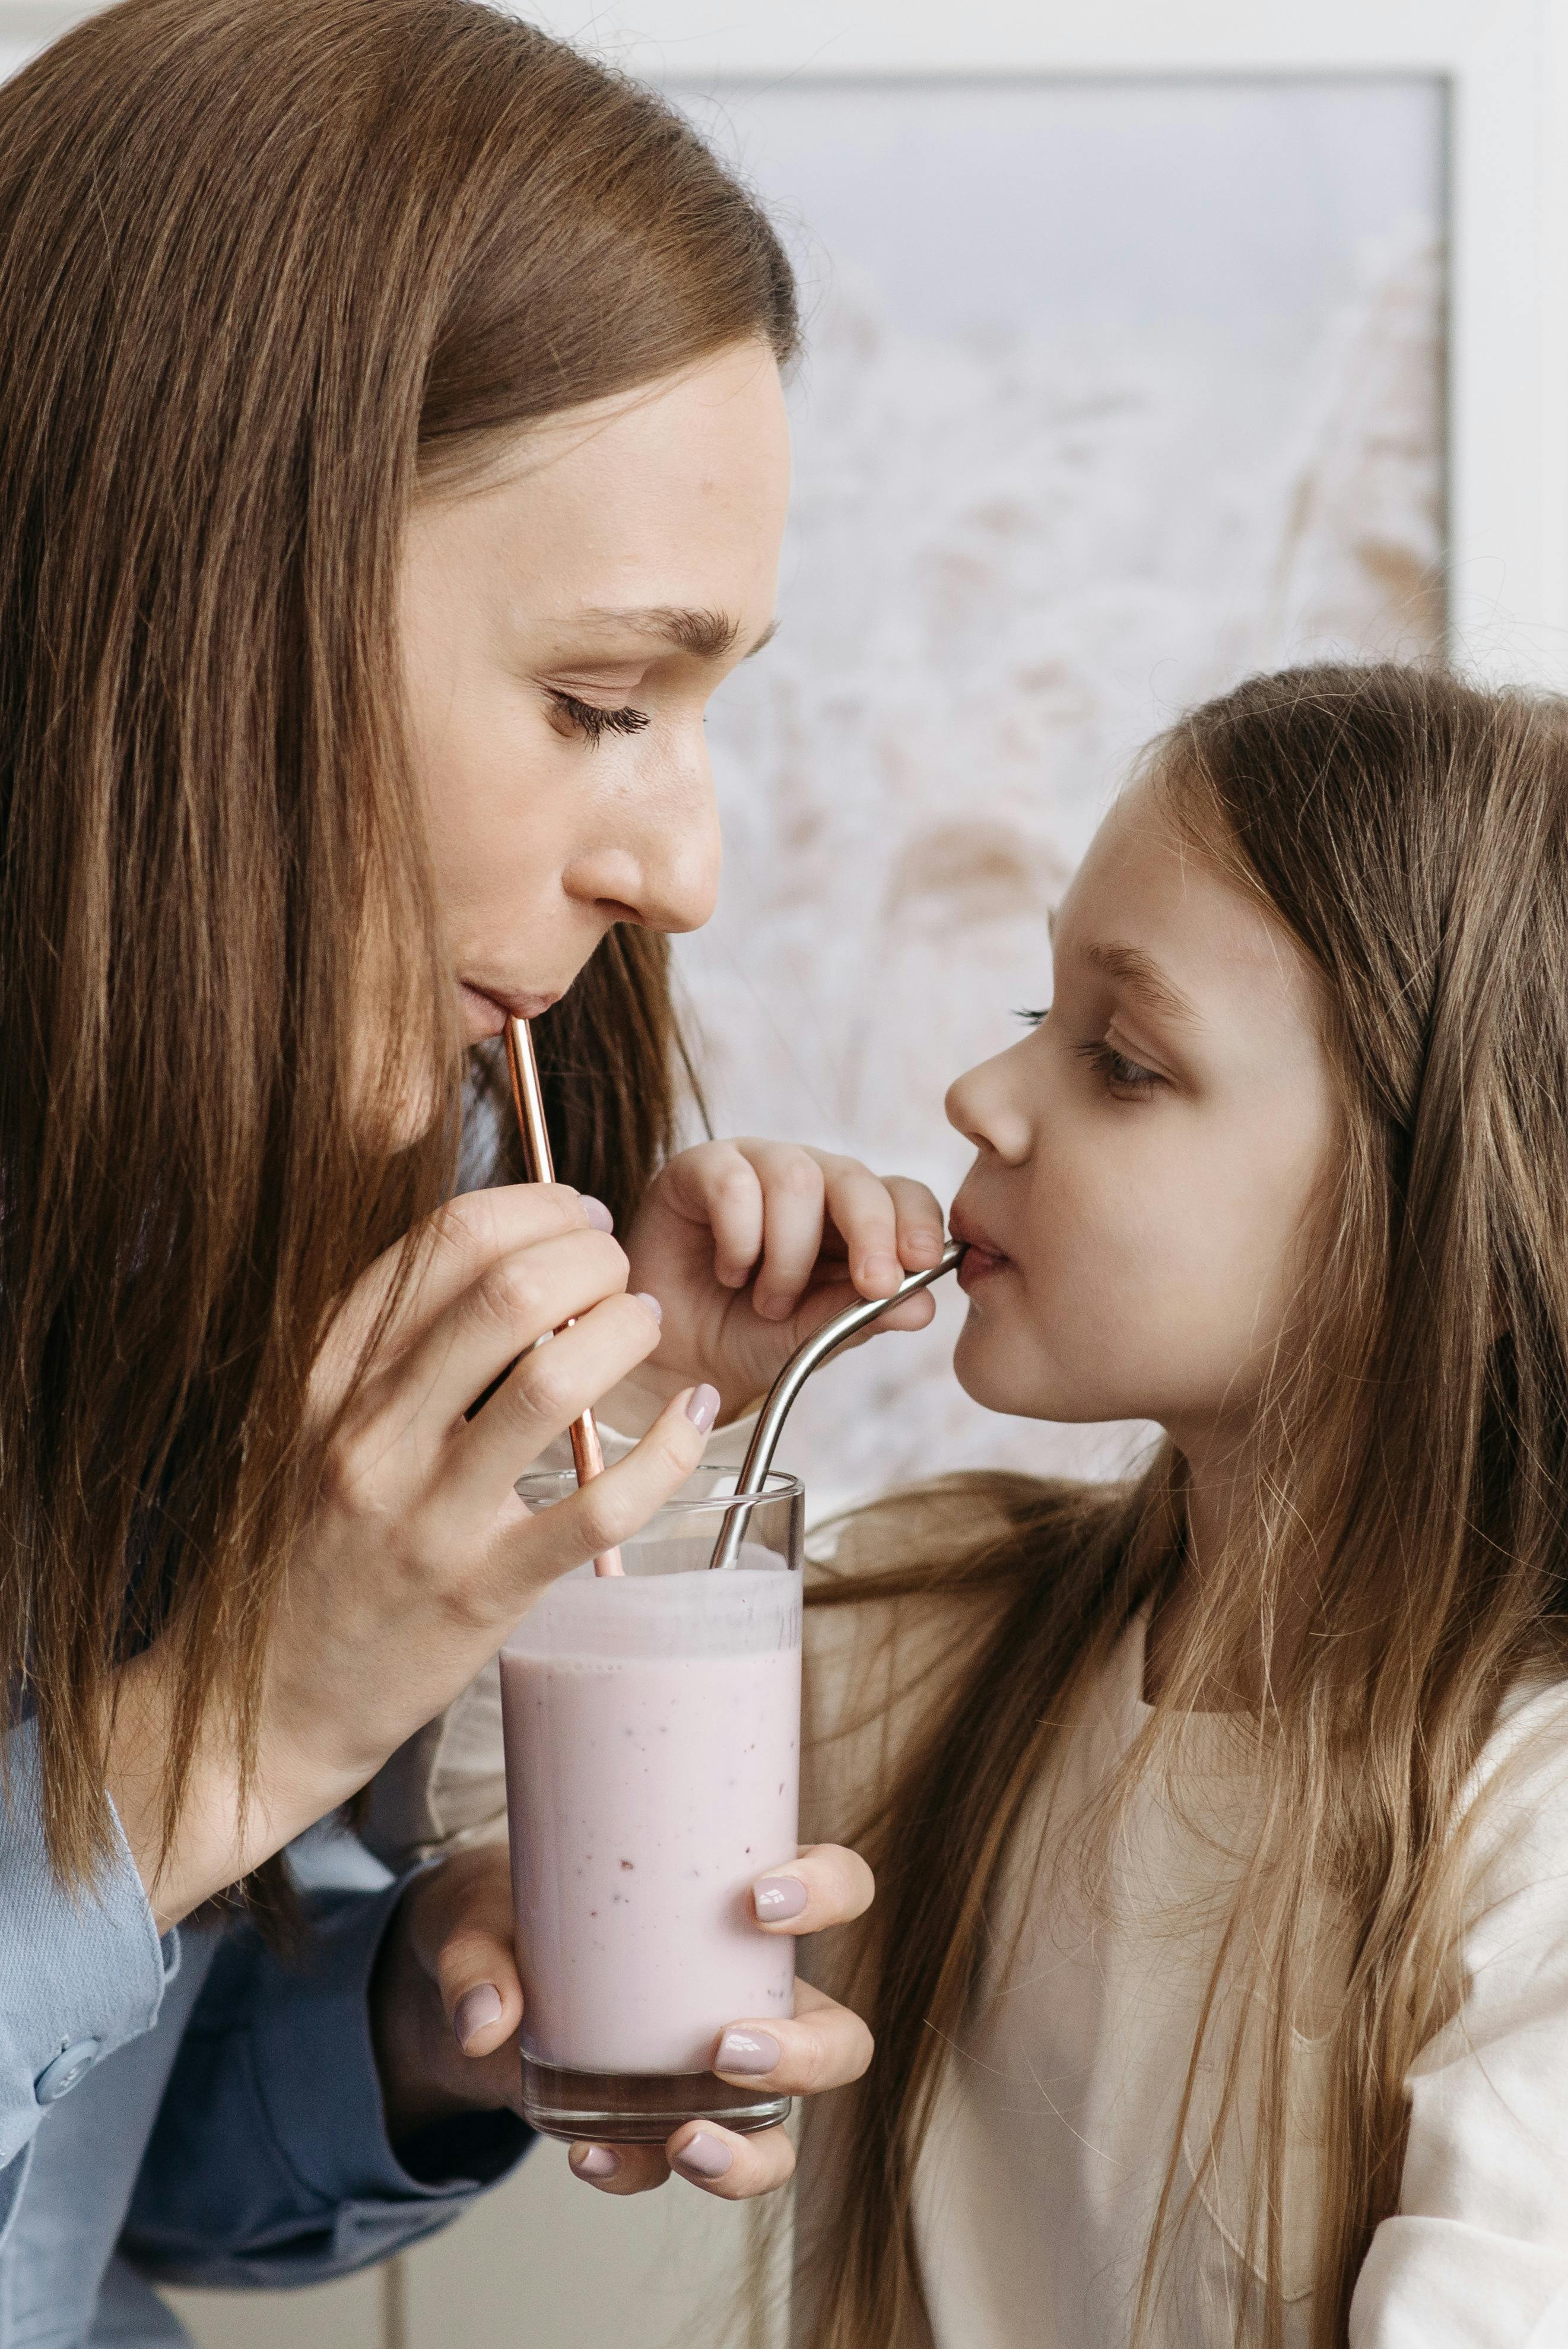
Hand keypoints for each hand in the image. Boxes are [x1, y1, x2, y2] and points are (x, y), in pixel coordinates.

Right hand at [106, 1185, 717, 1930]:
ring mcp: (427, 1515)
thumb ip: (399, 1353)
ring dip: (627, 1332)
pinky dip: (669, 1448)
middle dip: (590, 1256)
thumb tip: (515, 1263)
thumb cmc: (319, 1555)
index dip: (532, 1206)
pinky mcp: (482, 1591)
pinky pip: (598, 1502)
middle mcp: (371, 1434)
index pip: (440, 1243)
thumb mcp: (324, 1430)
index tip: (576, 1213)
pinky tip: (694, 1416)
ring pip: (553, 1380)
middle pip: (504, 1291)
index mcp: (330, 1379)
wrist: (269, 1706)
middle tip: (621, 1269)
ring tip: (647, 1325)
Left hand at [373, 1841, 874, 2200]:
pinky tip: (589, 2157)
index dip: (828, 1893)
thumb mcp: (482, 1910)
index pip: (838, 1888)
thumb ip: (476, 1956)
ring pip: (780, 2133)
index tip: (759, 1902)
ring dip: (750, 2156)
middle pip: (839, 2038)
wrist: (466, 1976)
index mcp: (736, 1906)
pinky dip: (637, 2171)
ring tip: (686, 2143)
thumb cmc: (506, 1909)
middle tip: (726, 2047)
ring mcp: (707, 2073)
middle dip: (806, 2054)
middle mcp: (745, 1994)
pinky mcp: (652, 2123)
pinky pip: (671, 2165)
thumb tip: (485, 2021)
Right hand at [616, 1140, 947, 1421]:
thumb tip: (923, 1305)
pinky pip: (733, 1182)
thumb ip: (864, 1316)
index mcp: (853, 1214)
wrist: (677, 1355)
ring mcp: (755, 1165)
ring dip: (789, 1254)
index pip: (903, 1194)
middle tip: (872, 1285)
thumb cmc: (752, 1336)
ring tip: (769, 1302)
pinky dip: (740, 1238)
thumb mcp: (815, 1337)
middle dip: (872, 1232)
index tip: (923, 1263)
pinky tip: (731, 1272)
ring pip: (796, 1178)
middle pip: (855, 1177)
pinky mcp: (700, 1167)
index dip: (918, 1222)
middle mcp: (811, 1179)